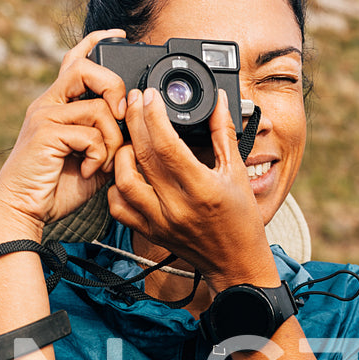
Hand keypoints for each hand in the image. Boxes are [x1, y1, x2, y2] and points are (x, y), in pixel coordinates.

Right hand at [0, 29, 130, 236]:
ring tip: (101, 162)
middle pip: (87, 68)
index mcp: (58, 104)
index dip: (96, 42)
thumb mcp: (92, 158)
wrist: (24, 209)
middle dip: (114, 88)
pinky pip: (91, 134)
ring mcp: (45, 117)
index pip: (75, 60)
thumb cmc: (56, 187)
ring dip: (112, 140)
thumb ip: (109, 138)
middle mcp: (48, 104)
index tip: (119, 36)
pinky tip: (87, 171)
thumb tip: (133, 126)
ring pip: (98, 108)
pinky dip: (98, 157)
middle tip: (120, 116)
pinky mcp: (46, 134)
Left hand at [107, 87, 278, 290]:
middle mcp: (177, 207)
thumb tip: (215, 101)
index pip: (168, 145)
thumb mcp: (237, 173)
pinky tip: (126, 172)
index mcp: (202, 189)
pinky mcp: (150, 233)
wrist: (236, 263)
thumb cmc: (241, 220)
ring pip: (123, 182)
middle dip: (135, 121)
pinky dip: (116, 187)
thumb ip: (223, 133)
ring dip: (122, 154)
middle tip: (134, 101)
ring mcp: (160, 222)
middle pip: (142, 156)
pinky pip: (119, 209)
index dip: (154, 116)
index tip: (150, 96)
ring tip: (130, 138)